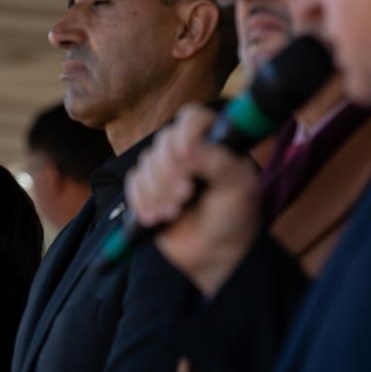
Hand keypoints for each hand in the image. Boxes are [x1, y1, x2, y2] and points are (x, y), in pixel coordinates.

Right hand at [125, 104, 261, 296]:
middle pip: (163, 141)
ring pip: (146, 163)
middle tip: (186, 194)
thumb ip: (218, 161)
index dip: (185, 133)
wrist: (215, 254)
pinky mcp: (148, 188)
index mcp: (215, 142)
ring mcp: (166, 169)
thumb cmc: (233, 217)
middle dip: (170, 170)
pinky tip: (158, 218)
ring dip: (158, 190)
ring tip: (175, 212)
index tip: (188, 158)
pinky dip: (143, 201)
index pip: (193, 117)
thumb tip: (189, 148)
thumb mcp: (237, 187)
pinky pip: (134, 183)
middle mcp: (188, 150)